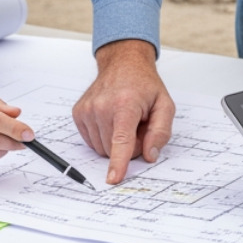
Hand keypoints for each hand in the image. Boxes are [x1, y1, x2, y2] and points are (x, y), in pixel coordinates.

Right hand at [72, 39, 174, 183]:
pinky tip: (111, 120)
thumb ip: (161, 132)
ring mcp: (87, 109)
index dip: (118, 162)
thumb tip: (150, 155)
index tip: (113, 178)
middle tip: (137, 126)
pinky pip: (91, 141)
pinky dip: (104, 136)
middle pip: (113, 149)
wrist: (123, 64)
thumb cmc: (144, 85)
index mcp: (125, 104)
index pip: (121, 140)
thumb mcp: (164, 105)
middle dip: (128, 146)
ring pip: (101, 148)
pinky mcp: (78, 113)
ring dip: (115, 142)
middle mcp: (102, 106)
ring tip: (124, 121)